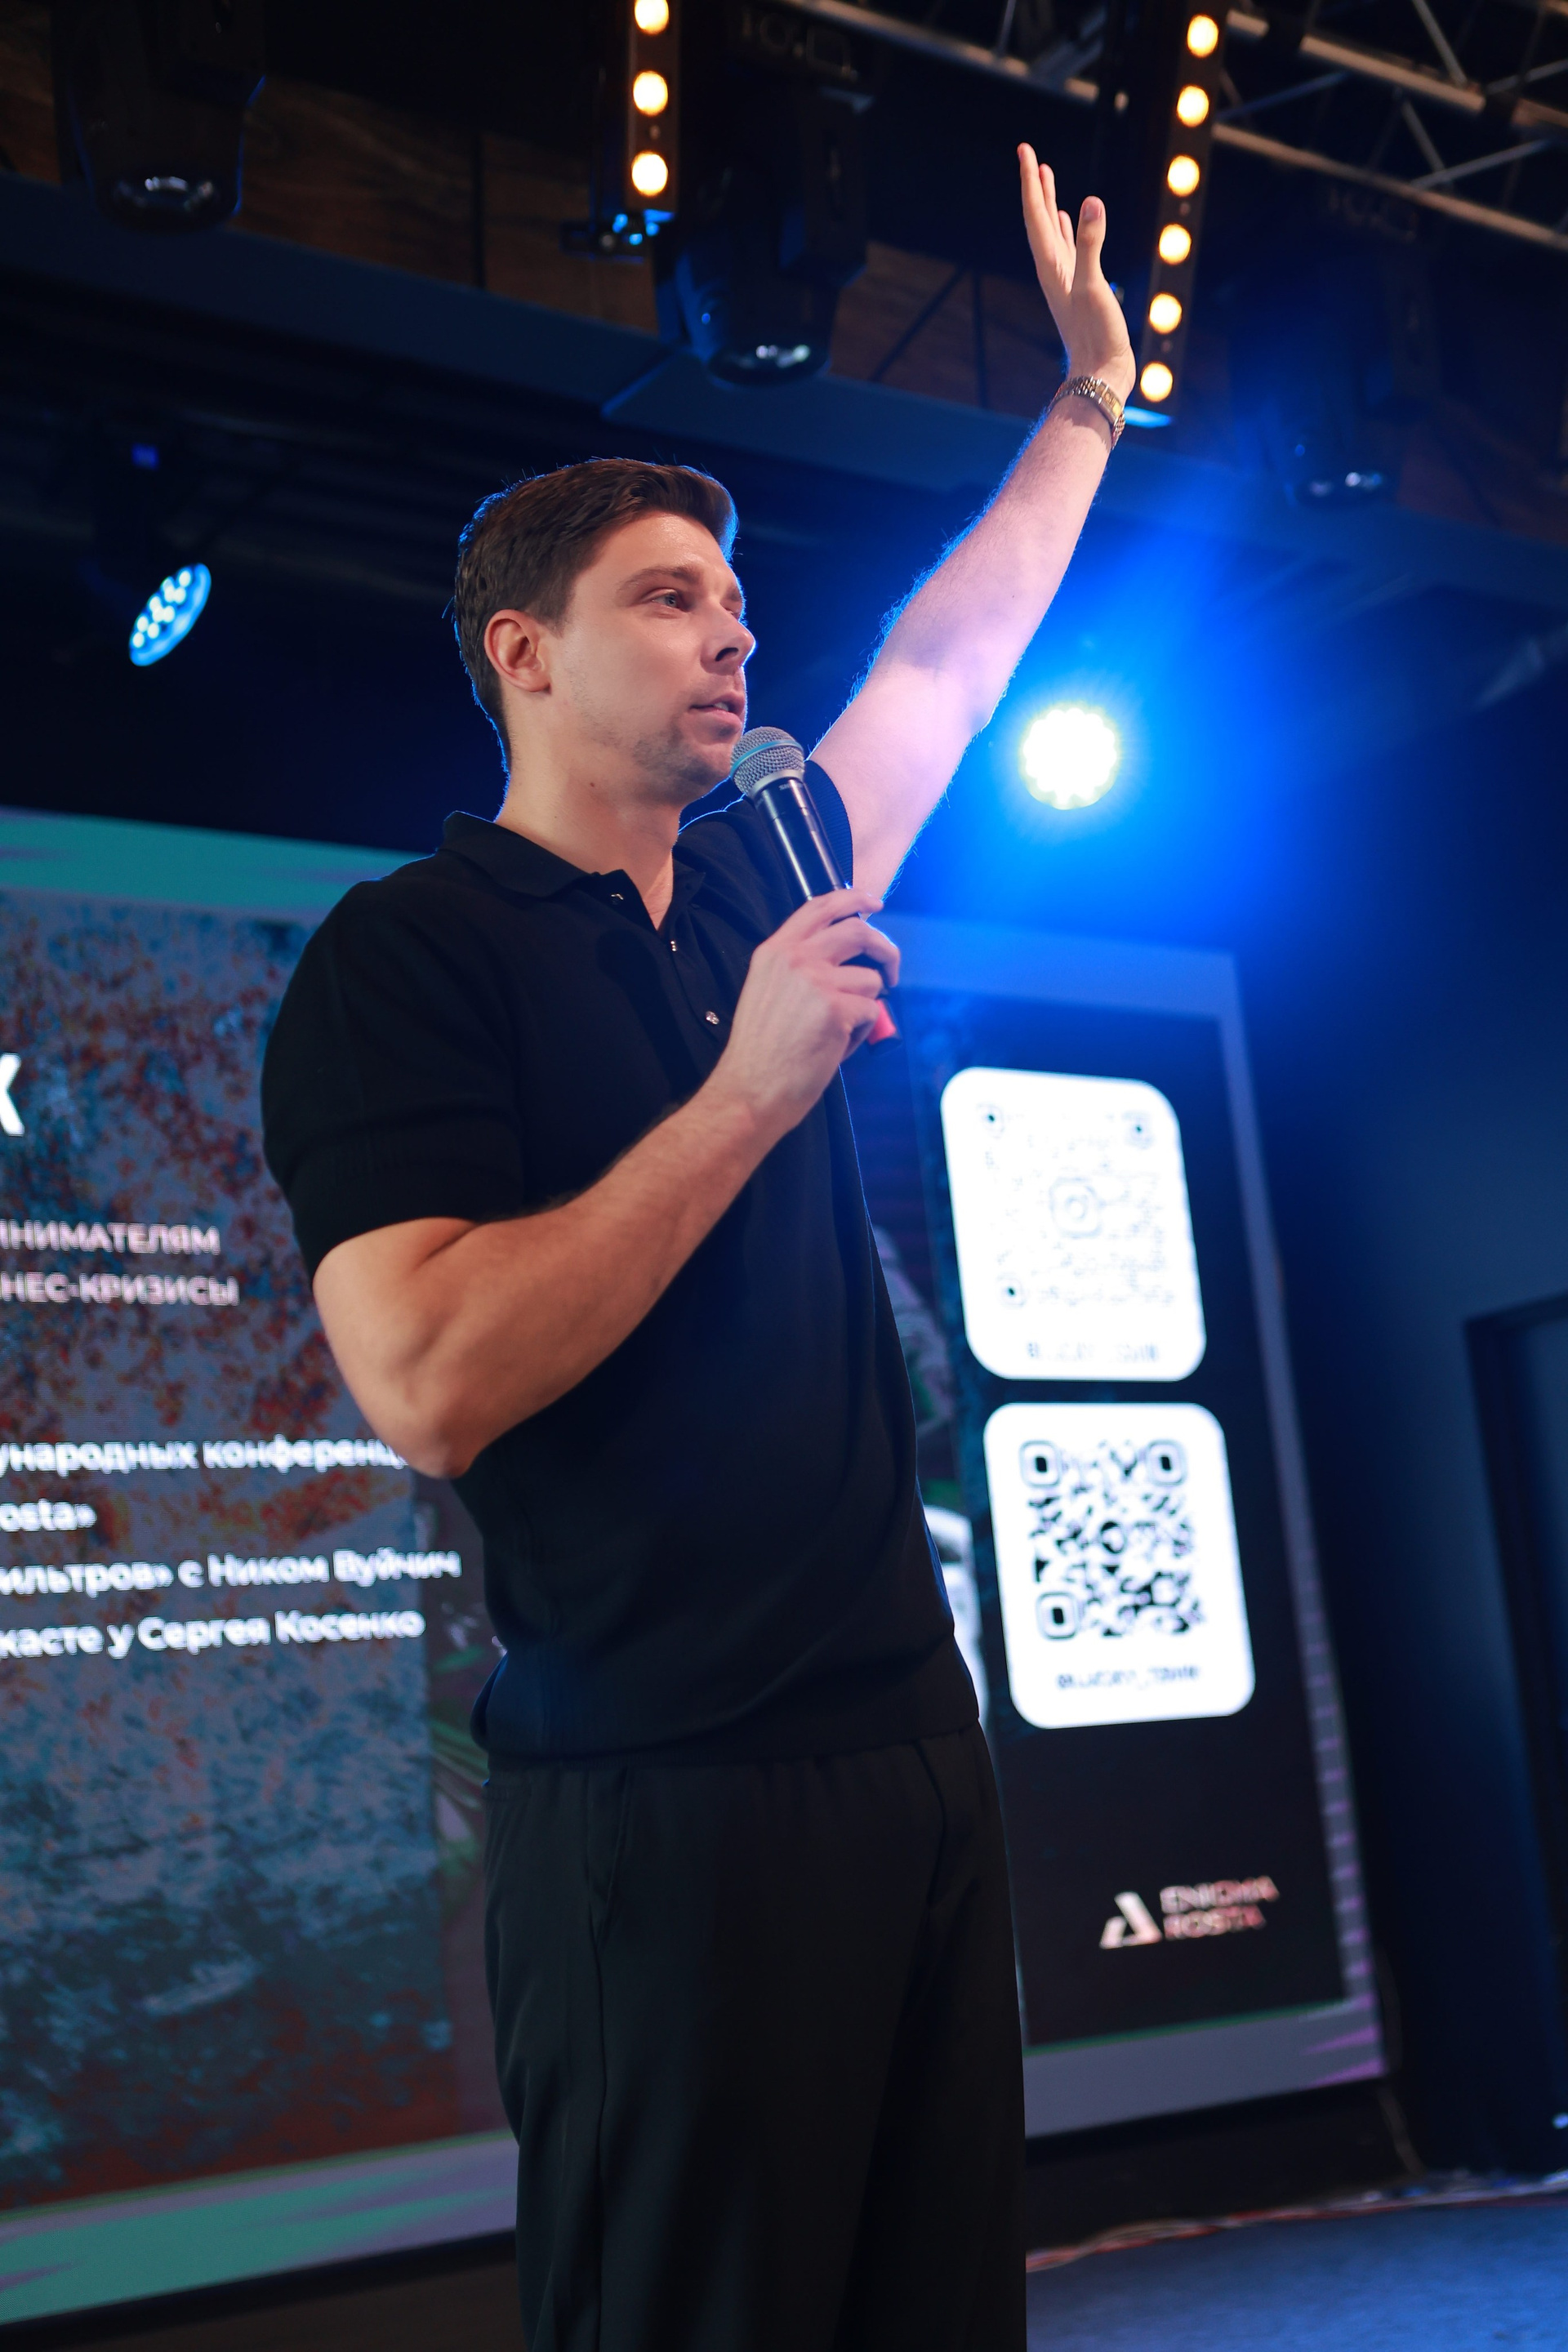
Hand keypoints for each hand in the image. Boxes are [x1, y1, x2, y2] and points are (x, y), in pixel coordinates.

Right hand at [710, 889, 898, 1143]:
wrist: (750, 1089)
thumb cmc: (760, 1052)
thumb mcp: (766, 991)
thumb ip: (799, 968)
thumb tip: (845, 961)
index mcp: (775, 951)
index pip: (819, 907)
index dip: (852, 900)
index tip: (873, 904)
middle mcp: (796, 958)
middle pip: (858, 930)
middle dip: (885, 947)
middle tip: (891, 968)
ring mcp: (817, 981)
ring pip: (870, 979)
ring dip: (865, 1006)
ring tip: (840, 1032)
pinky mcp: (837, 1008)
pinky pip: (871, 1011)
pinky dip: (862, 1032)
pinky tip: (837, 1047)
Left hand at [1019, 147, 1135, 404]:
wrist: (1100, 373)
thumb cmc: (1097, 335)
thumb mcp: (1094, 285)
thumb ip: (1092, 245)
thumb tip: (1091, 203)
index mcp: (1051, 266)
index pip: (1036, 216)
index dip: (1030, 182)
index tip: (1025, 150)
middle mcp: (1053, 270)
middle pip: (1039, 219)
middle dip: (1035, 186)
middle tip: (1029, 154)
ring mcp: (1066, 278)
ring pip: (1052, 231)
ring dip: (1049, 204)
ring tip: (1046, 177)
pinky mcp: (1080, 288)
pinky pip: (1070, 249)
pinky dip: (1068, 229)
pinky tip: (1071, 220)